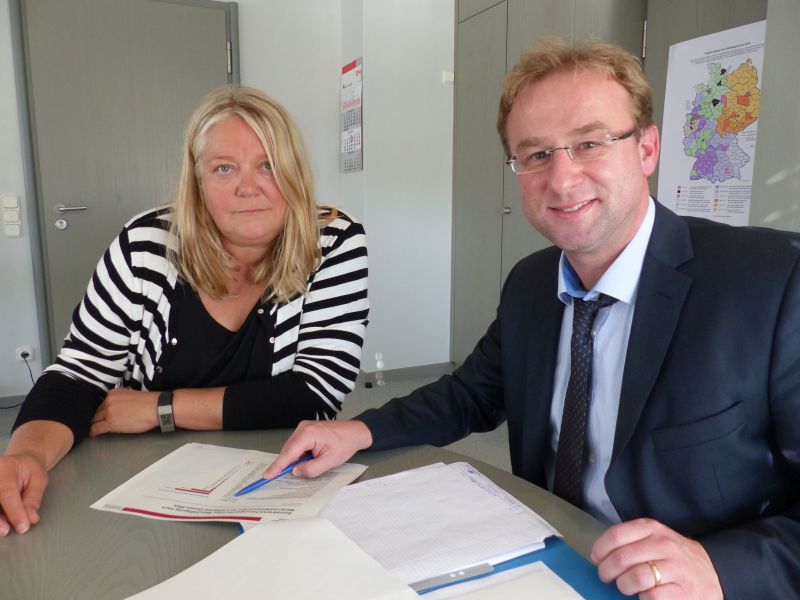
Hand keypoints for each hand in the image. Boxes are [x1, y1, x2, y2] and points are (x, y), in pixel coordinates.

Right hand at [0, 453, 47, 535]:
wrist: (20, 463)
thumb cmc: (29, 469)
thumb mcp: (39, 479)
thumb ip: (33, 499)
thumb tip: (30, 518)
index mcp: (5, 469)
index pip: (7, 493)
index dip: (15, 512)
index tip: (23, 526)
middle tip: (8, 530)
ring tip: (5, 528)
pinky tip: (2, 522)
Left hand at [90, 388, 158, 435]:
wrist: (155, 408)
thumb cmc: (148, 403)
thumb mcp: (130, 394)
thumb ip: (120, 399)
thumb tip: (117, 408)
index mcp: (113, 393)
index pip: (101, 403)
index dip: (100, 410)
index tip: (101, 415)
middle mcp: (108, 400)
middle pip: (96, 411)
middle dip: (96, 417)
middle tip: (96, 423)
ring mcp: (108, 411)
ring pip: (94, 420)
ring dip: (94, 424)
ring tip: (93, 429)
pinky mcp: (110, 423)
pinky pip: (96, 428)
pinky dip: (93, 432)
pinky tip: (93, 434)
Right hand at [264, 420, 372, 479]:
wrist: (355, 432)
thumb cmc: (344, 445)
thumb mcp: (329, 462)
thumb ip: (310, 469)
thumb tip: (295, 472)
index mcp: (308, 434)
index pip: (288, 453)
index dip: (277, 466)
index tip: (266, 476)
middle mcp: (303, 428)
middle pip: (288, 450)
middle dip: (286, 464)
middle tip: (283, 478)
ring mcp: (304, 427)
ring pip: (291, 448)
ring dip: (294, 459)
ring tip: (305, 466)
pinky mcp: (306, 429)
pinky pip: (297, 444)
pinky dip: (298, 454)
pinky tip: (305, 460)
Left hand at [591, 518, 721, 598]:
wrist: (712, 572)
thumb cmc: (672, 557)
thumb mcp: (654, 538)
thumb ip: (630, 541)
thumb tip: (599, 555)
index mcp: (652, 529)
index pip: (616, 535)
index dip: (600, 549)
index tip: (597, 559)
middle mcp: (664, 545)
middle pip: (622, 557)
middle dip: (607, 571)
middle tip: (607, 577)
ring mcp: (676, 568)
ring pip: (635, 577)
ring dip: (623, 585)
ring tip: (625, 587)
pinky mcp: (684, 591)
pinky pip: (652, 596)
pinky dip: (642, 598)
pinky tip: (644, 595)